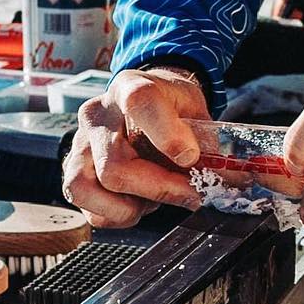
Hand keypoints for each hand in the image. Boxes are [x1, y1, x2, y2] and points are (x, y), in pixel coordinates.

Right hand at [61, 67, 209, 227]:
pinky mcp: (73, 171)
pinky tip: (137, 202)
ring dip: (128, 206)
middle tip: (189, 192)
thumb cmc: (171, 107)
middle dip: (159, 189)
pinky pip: (87, 208)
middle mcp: (98, 114)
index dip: (167, 136)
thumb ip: (208, 145)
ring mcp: (80, 144)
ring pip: (86, 189)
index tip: (190, 157)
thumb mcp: (196, 113)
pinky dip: (116, 215)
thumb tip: (230, 182)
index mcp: (131, 87)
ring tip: (153, 198)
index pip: (140, 104)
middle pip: (115, 166)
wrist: (147, 101)